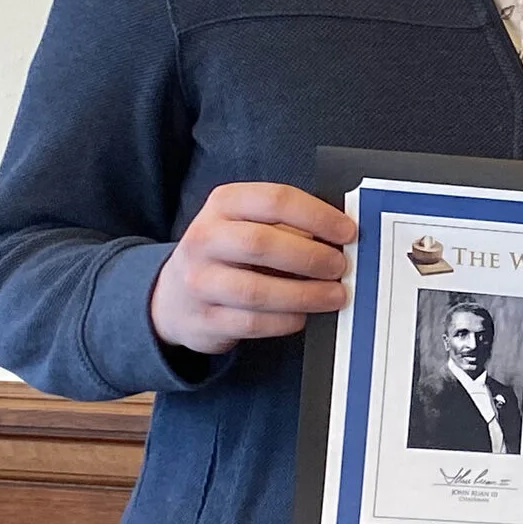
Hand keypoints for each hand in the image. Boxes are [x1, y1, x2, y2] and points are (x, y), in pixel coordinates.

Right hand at [149, 182, 357, 354]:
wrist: (174, 298)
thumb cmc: (228, 255)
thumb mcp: (248, 225)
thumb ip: (288, 226)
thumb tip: (340, 239)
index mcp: (224, 204)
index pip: (275, 200)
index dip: (317, 216)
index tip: (347, 232)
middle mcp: (205, 238)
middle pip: (262, 243)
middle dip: (310, 257)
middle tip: (340, 266)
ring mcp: (199, 281)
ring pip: (256, 290)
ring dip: (304, 295)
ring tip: (334, 296)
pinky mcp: (204, 320)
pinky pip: (251, 323)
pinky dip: (284, 321)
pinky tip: (303, 316)